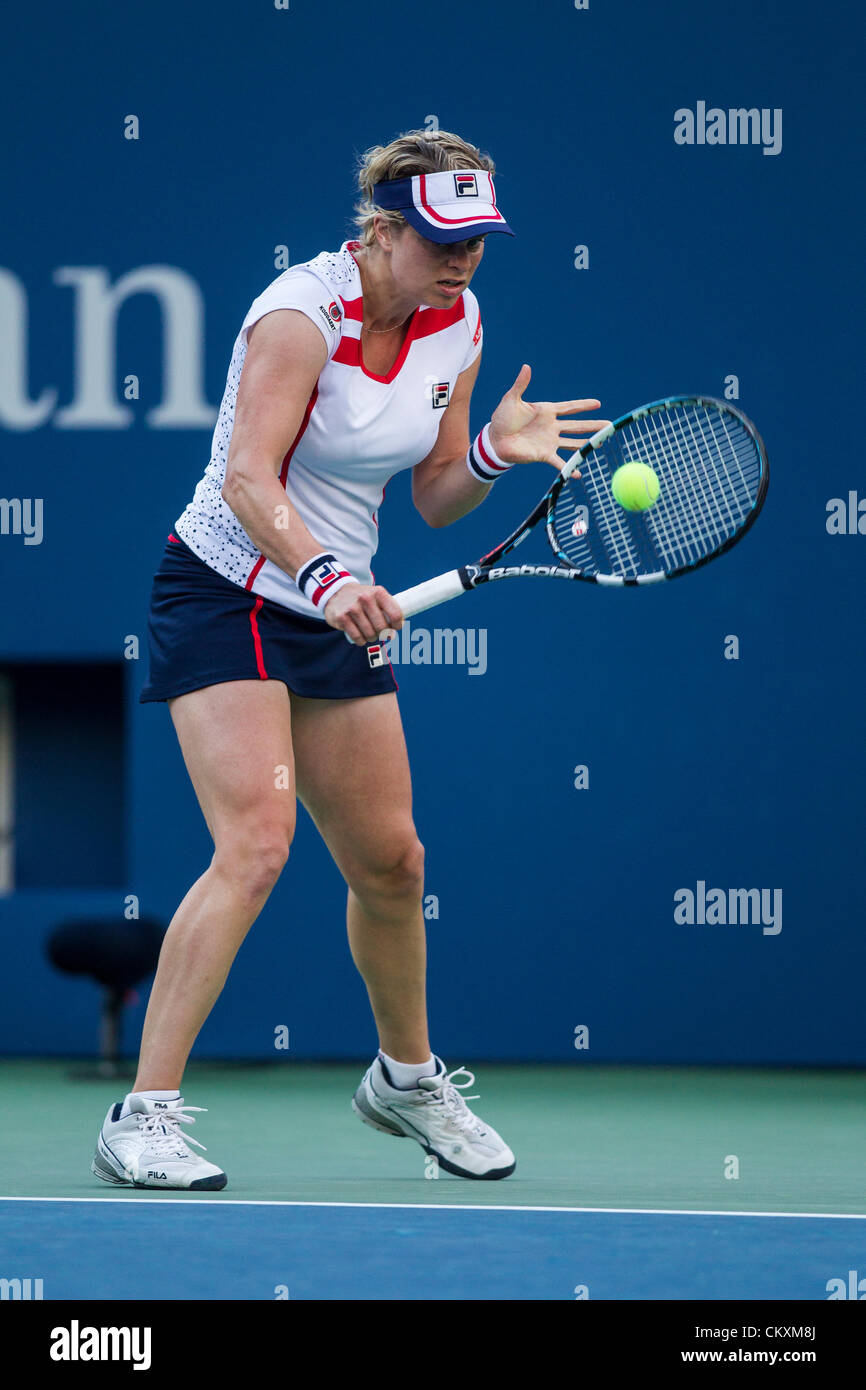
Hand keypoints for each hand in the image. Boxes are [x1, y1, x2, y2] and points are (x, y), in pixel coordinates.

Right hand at [323, 582, 403, 645]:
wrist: (337, 592)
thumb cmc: (362, 598)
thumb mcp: (376, 595)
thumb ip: (387, 607)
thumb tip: (400, 625)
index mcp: (378, 592)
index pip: (395, 614)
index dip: (397, 625)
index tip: (395, 628)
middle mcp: (365, 598)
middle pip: (382, 627)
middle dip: (383, 634)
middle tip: (381, 633)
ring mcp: (352, 608)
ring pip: (370, 634)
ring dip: (372, 638)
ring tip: (369, 633)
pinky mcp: (342, 617)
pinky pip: (357, 637)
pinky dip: (361, 641)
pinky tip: (361, 637)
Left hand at [489, 364, 610, 471]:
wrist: (495, 441)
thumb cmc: (502, 419)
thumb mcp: (511, 399)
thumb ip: (521, 385)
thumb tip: (526, 367)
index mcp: (546, 411)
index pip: (569, 407)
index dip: (583, 405)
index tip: (598, 403)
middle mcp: (551, 426)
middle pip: (577, 425)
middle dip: (593, 425)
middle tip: (609, 425)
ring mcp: (549, 441)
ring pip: (573, 442)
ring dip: (587, 444)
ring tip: (601, 443)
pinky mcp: (544, 454)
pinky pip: (559, 461)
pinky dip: (569, 467)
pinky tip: (579, 473)